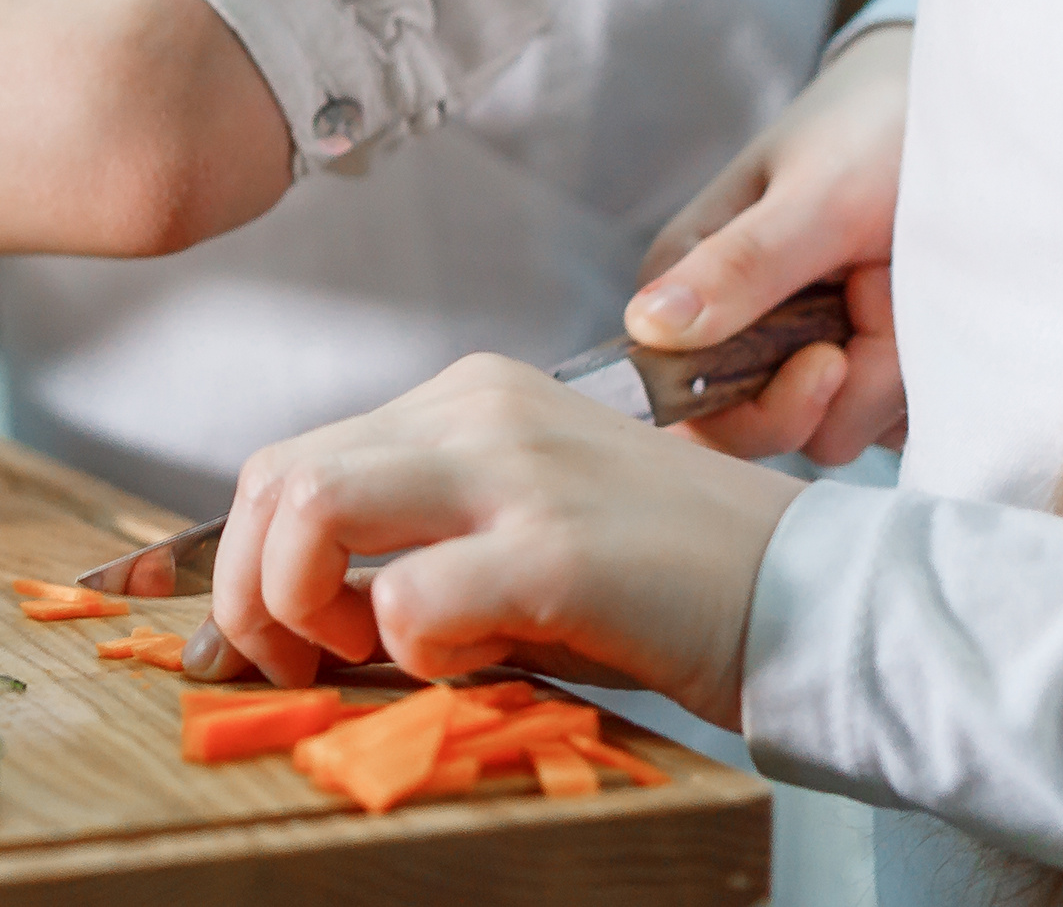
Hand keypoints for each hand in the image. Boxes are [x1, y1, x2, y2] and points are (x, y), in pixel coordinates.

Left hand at [202, 357, 806, 729]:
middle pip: (278, 476)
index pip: (295, 458)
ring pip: (309, 507)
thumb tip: (290, 615)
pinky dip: (405, 649)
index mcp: (467, 397)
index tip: (267, 640)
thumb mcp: (522, 529)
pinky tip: (467, 661)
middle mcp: (478, 409)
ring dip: (299, 605)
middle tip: (293, 665)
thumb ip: (418, 541)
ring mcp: (516, 471)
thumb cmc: (666, 584)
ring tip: (362, 657)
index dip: (247, 557)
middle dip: (246, 589)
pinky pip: (406, 598)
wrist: (816, 597)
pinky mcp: (555, 549)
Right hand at [625, 24, 910, 464]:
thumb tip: (646, 328)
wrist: (965, 118)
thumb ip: (742, 265)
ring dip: (891, 380)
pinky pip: (883, 424)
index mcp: (692, 283)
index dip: (752, 404)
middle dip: (837, 390)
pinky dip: (920, 386)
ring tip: (912, 294)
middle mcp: (736, 331)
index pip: (682, 394)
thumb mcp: (818, 197)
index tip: (829, 359)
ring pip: (834, 431)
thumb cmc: (873, 133)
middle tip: (883, 316)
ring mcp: (801, 356)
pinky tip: (929, 319)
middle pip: (760, 428)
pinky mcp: (862, 373)